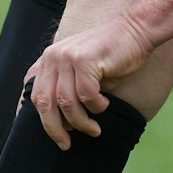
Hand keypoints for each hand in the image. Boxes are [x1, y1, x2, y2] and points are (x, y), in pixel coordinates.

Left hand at [23, 14, 155, 149]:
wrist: (136, 29)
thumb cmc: (113, 55)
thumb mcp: (83, 70)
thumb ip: (68, 88)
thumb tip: (61, 123)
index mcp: (50, 59)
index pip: (35, 95)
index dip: (40, 120)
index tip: (52, 137)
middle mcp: (54, 56)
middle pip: (45, 102)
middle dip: (55, 128)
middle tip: (66, 144)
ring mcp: (68, 57)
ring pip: (67, 102)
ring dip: (81, 122)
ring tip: (94, 129)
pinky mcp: (86, 60)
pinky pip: (86, 95)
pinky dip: (96, 106)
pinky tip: (105, 104)